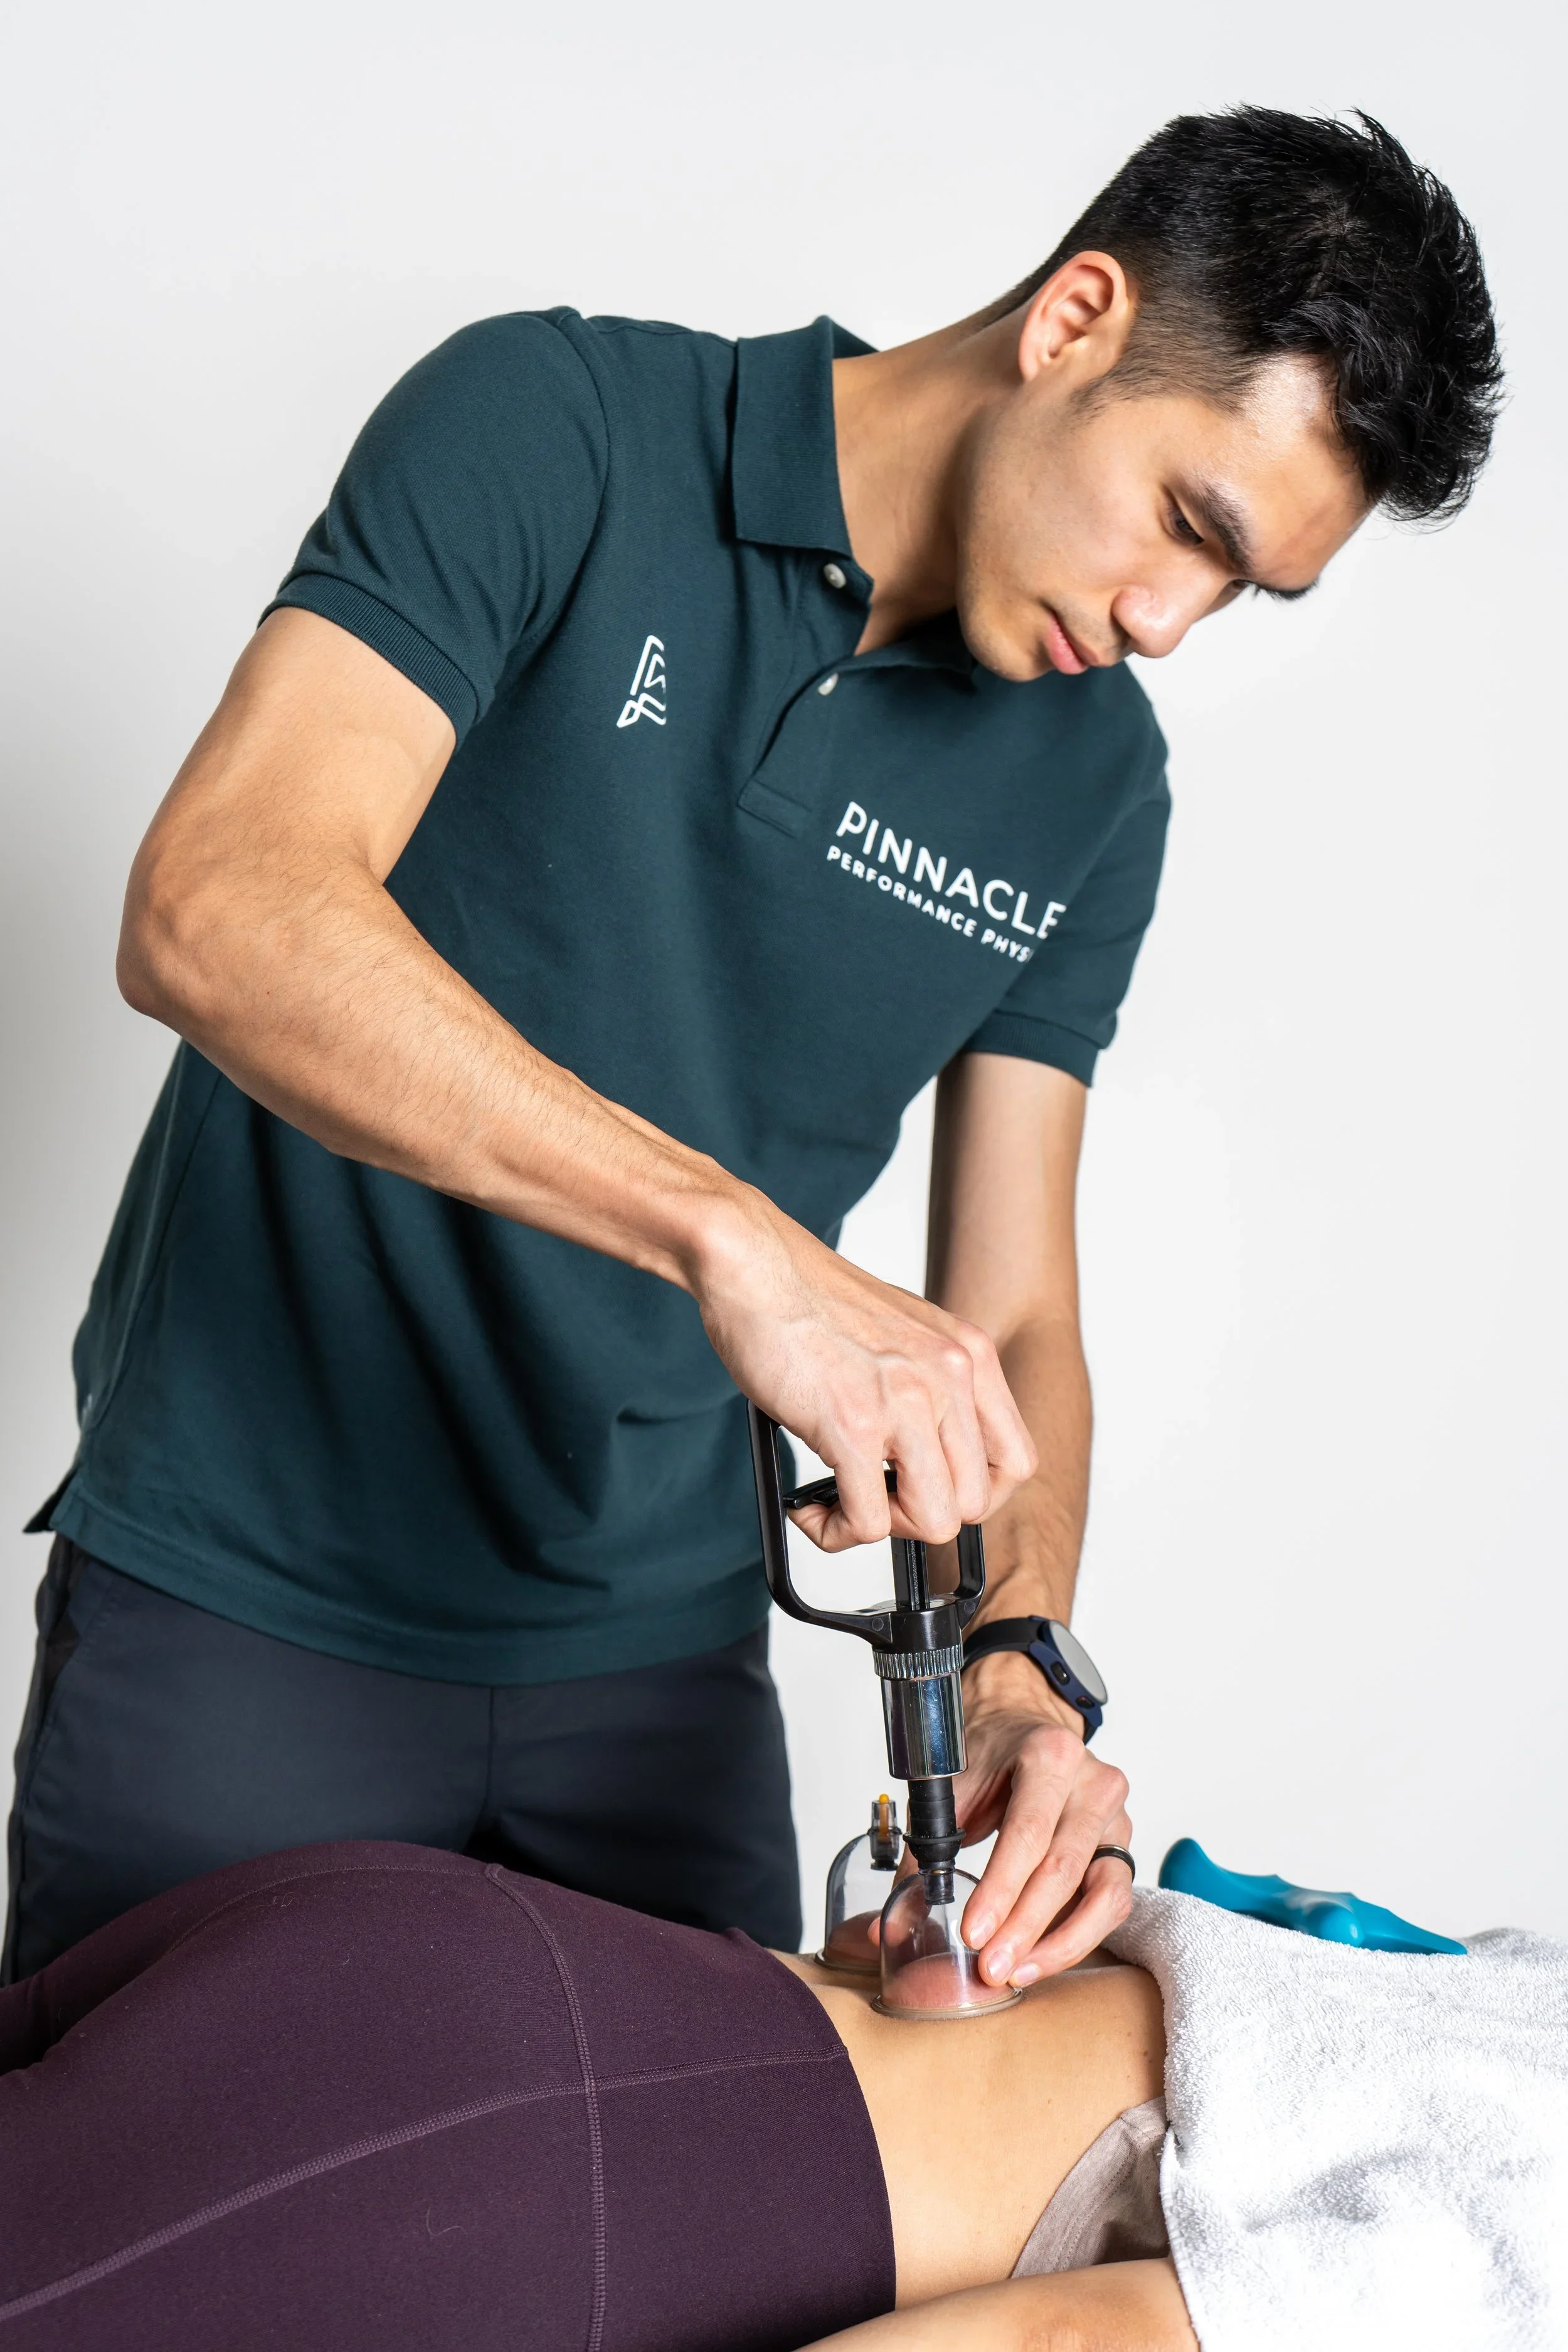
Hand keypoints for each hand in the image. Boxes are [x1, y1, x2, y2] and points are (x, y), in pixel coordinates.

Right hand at [693, 1184, 1036, 1548]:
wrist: (753, 1264)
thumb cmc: (809, 1300)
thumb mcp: (903, 1333)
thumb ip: (929, 1385)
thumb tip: (928, 1456)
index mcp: (968, 1354)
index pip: (1015, 1461)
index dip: (976, 1496)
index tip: (933, 1495)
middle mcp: (950, 1376)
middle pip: (976, 1502)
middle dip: (920, 1515)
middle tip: (875, 1496)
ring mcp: (906, 1401)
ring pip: (935, 1520)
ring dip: (884, 1526)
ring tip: (842, 1501)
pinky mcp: (853, 1424)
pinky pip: (867, 1522)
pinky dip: (834, 1530)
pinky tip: (807, 1505)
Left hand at [953, 1650, 1133, 1984]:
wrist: (1022, 1727)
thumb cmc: (989, 1756)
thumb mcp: (950, 1787)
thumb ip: (923, 1851)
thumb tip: (889, 1922)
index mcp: (1049, 1755)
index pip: (1028, 1832)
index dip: (1001, 1888)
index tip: (973, 1932)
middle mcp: (1093, 1782)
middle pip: (1064, 1867)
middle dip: (1025, 1926)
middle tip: (990, 1967)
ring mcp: (1116, 1815)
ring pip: (1104, 1893)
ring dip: (1060, 1943)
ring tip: (1017, 1971)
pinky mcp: (1122, 1846)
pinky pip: (1113, 1902)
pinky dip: (1080, 1937)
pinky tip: (1042, 1957)